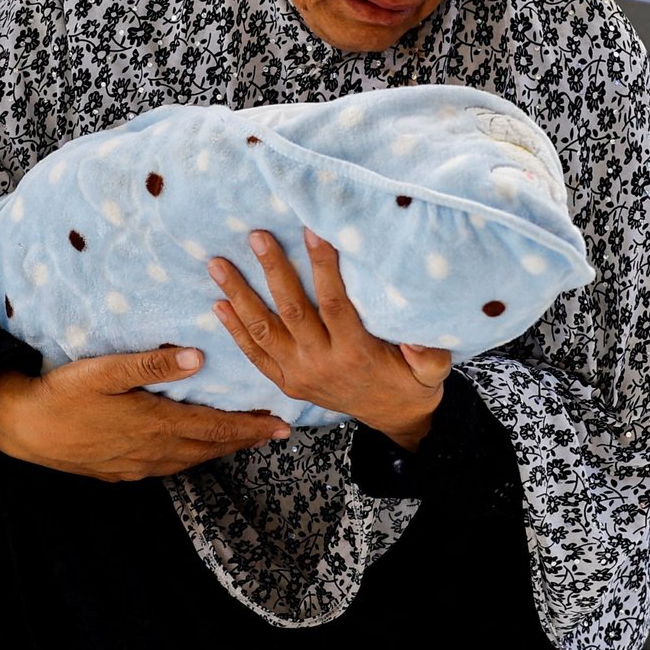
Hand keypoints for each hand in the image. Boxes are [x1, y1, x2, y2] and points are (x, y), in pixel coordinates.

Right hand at [0, 347, 289, 480]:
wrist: (21, 428)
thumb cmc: (64, 392)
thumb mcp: (107, 370)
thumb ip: (153, 364)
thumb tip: (199, 357)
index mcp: (155, 423)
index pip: (215, 427)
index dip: (251, 428)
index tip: (281, 427)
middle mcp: (152, 451)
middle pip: (210, 447)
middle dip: (245, 440)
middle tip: (277, 434)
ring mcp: (136, 465)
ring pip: (191, 460)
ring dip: (221, 449)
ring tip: (244, 439)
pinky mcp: (120, 472)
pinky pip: (169, 467)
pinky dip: (193, 457)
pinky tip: (194, 450)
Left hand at [208, 229, 450, 450]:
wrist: (392, 419)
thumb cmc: (411, 383)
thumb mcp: (430, 372)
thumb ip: (429, 355)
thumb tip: (418, 335)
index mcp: (355, 352)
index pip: (334, 303)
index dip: (323, 267)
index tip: (312, 231)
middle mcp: (321, 363)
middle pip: (291, 310)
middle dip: (272, 270)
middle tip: (255, 237)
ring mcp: (299, 374)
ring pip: (262, 331)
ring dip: (239, 295)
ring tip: (218, 265)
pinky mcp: (286, 382)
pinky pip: (254, 355)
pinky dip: (234, 330)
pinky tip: (218, 303)